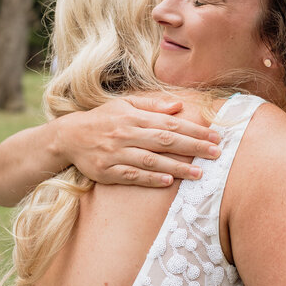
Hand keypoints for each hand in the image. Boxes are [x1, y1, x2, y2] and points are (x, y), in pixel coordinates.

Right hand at [59, 96, 221, 186]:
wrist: (69, 137)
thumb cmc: (103, 118)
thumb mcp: (124, 104)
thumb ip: (152, 104)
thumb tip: (178, 105)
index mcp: (133, 117)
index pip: (169, 123)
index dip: (194, 130)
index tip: (214, 137)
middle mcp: (126, 134)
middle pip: (164, 141)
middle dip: (193, 147)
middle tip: (216, 154)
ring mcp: (116, 154)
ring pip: (150, 160)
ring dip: (176, 167)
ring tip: (199, 173)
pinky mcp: (107, 171)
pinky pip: (132, 176)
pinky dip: (150, 179)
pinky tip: (168, 181)